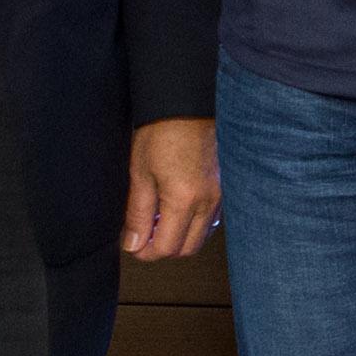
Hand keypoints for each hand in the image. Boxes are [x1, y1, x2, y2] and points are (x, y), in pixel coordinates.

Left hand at [123, 118, 220, 259]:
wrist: (188, 103)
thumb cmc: (162, 131)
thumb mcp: (140, 173)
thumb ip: (137, 214)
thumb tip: (133, 244)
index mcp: (184, 200)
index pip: (166, 247)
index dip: (145, 252)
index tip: (131, 244)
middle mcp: (208, 201)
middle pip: (187, 248)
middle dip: (163, 248)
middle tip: (142, 235)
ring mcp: (220, 195)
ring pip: (201, 236)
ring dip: (180, 237)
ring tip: (158, 220)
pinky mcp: (224, 187)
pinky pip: (211, 219)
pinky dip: (193, 223)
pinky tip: (177, 208)